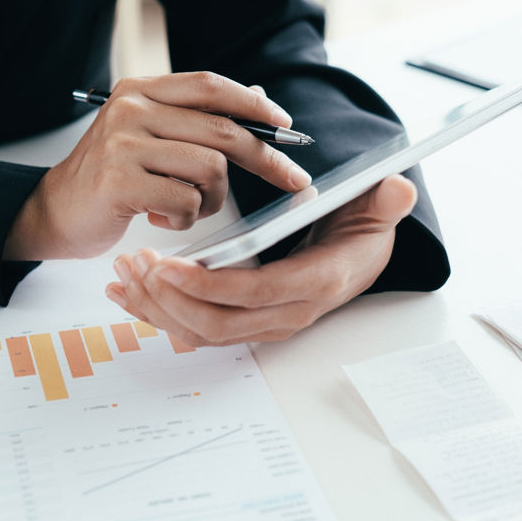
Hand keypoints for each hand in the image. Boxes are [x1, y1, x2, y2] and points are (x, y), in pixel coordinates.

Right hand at [3, 73, 310, 259]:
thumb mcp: (148, 136)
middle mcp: (131, 109)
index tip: (287, 125)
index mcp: (141, 91)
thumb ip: (193, 119)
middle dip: (267, 160)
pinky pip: (186, 202)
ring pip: (211, 169)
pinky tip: (160, 218)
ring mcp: (122, 143)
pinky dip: (185, 219)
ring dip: (211, 199)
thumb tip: (258, 100)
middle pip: (224, 131)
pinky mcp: (118, 181)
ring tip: (187, 207)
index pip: (211, 86)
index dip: (255, 104)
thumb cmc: (111, 179)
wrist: (52, 213)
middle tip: (293, 181)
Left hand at [105, 175, 417, 344]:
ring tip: (122, 274)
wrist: (361, 256)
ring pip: (203, 331)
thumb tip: (399, 189)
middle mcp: (289, 312)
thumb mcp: (378, 209)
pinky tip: (129, 293)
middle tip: (134, 264)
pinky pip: (199, 329)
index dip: (211, 285)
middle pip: (219, 322)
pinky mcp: (248, 321)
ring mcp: (267, 322)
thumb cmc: (362, 229)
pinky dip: (160, 314)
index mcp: (317, 282)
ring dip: (157, 308)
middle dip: (170, 299)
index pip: (258, 293)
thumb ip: (386, 200)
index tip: (168, 265)